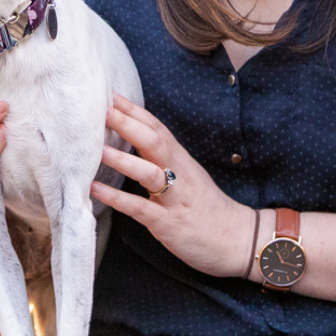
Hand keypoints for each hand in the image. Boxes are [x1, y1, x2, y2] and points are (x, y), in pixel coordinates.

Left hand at [92, 94, 256, 280]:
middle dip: (128, 124)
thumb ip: (164, 159)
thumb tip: (136, 140)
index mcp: (181, 161)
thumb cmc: (207, 207)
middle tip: (102, 110)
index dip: (135, 112)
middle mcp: (179, 175)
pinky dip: (118, 199)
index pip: (157, 129)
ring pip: (149, 173)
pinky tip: (96, 189)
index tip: (112, 95)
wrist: (239, 239)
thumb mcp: (187, 176)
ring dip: (123, 160)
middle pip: (154, 142)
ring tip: (97, 149)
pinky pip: (141, 209)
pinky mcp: (168, 223)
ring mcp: (174, 199)